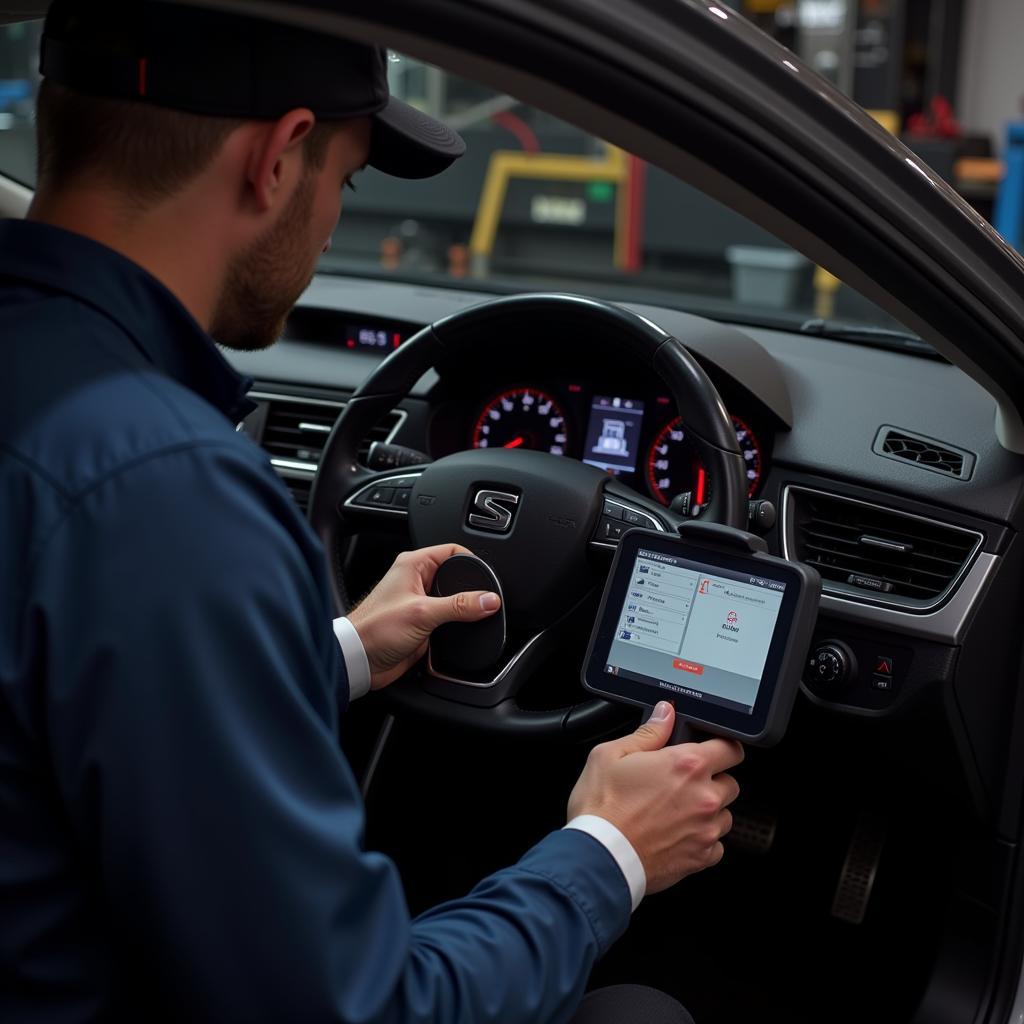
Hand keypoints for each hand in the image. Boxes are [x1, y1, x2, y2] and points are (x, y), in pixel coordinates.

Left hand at [346, 544, 500, 688]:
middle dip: (472, 587)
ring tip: (477, 616)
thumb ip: (459, 606)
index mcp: (413, 564)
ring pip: (454, 600)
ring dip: (464, 609)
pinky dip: (458, 624)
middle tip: (486, 599)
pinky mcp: (423, 623)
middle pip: (456, 576)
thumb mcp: (423, 613)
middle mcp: (417, 580)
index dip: (473, 561)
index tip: (489, 578)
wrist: (359, 660)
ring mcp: (420, 602)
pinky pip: (448, 619)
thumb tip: (489, 600)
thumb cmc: (374, 629)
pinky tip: (465, 630)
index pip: (453, 550)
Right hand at [567, 701, 742, 893]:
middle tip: (682, 784)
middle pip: (730, 783)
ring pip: (725, 816)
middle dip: (712, 781)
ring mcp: (705, 830)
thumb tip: (665, 713)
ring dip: (708, 812)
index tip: (713, 750)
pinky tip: (678, 836)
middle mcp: (704, 797)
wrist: (599, 858)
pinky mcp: (700, 858)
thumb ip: (648, 733)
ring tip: (677, 812)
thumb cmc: (601, 808)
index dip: (722, 746)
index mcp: (686, 765)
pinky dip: (702, 841)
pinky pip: (716, 846)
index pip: (730, 748)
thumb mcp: (611, 755)